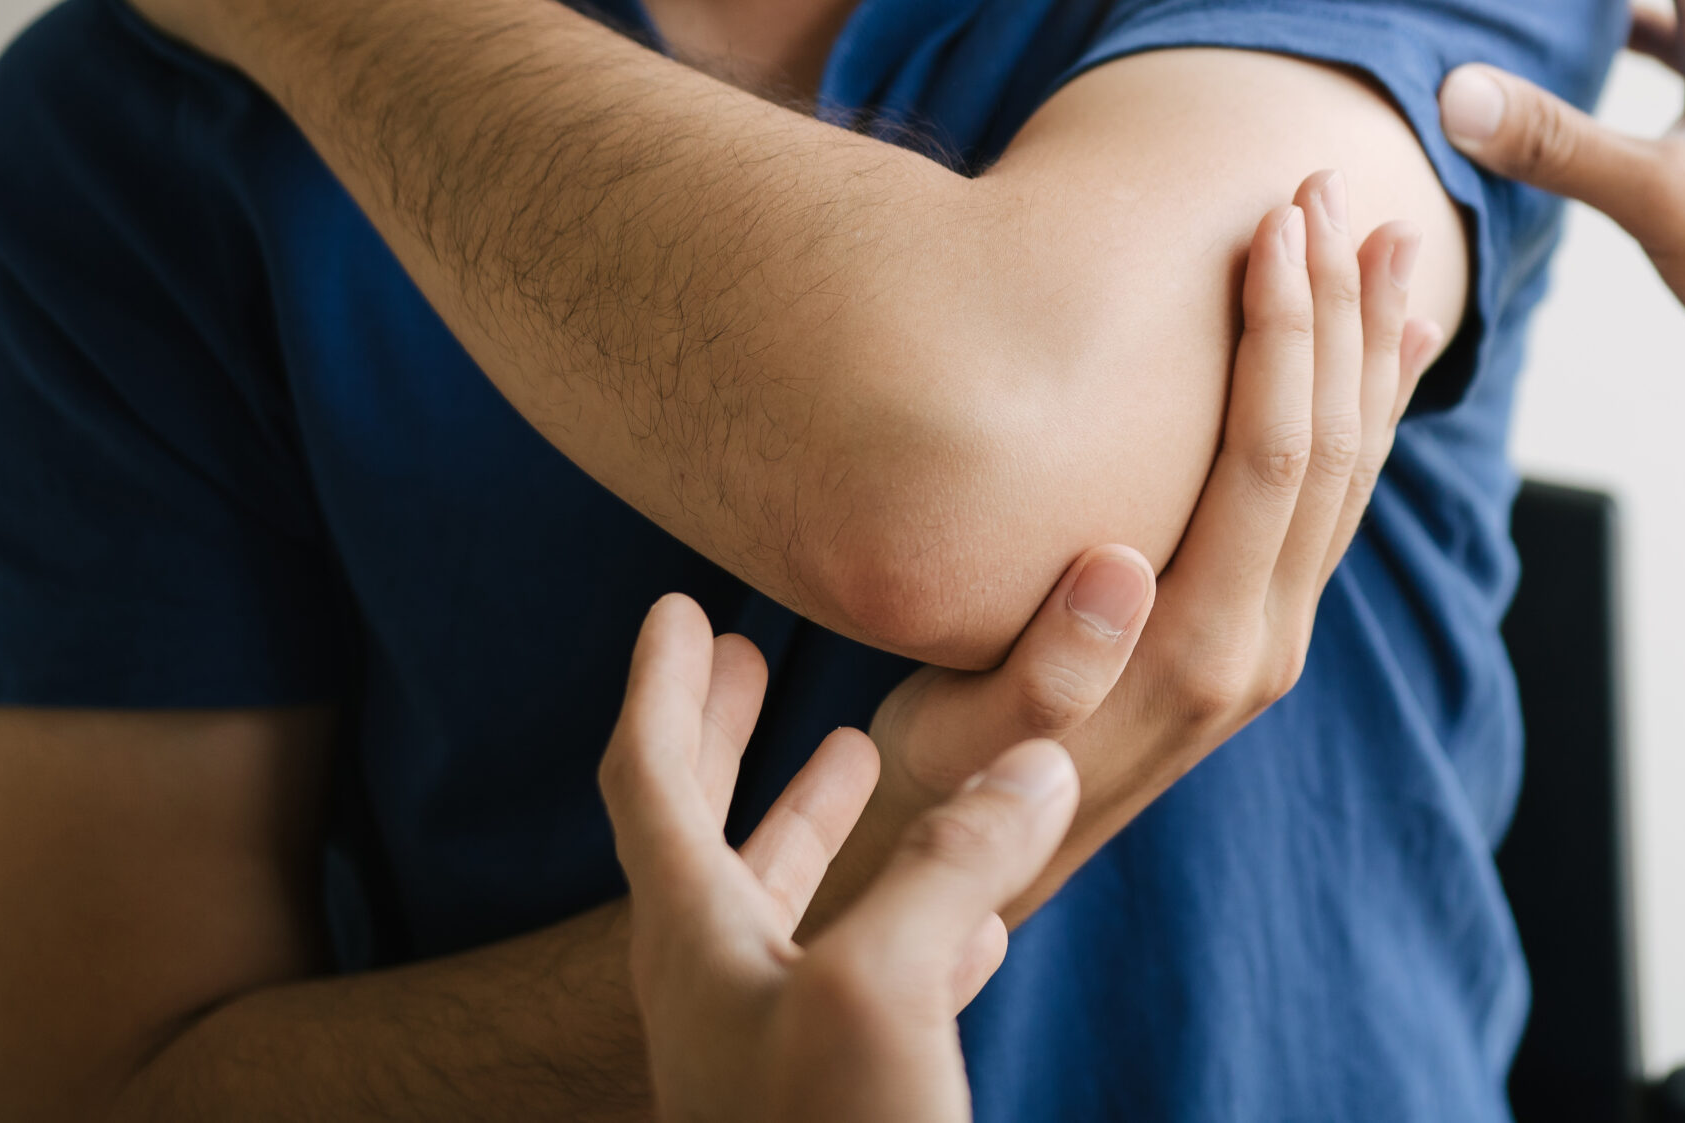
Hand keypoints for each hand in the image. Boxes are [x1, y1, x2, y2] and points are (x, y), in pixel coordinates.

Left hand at [600, 593, 1078, 1122]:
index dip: (664, 690)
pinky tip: (973, 913)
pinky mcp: (840, 1105)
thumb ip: (953, 865)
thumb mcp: (879, 989)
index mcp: (698, 941)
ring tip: (860, 751)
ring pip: (791, 908)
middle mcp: (725, 987)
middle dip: (730, 741)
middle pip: (708, 834)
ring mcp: (778, 1053)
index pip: (647, 782)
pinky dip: (904, 915)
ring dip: (817, 823)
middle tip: (747, 658)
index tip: (677, 610)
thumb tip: (1037, 765)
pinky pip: (863, 981)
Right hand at [805, 170, 1444, 933]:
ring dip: (1366, 351)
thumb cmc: (936, 792)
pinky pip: (1330, 508)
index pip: (1268, 462)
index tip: (1276, 218)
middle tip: (1332, 186)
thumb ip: (1044, 670)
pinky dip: (1360, 417)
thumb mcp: (956, 743)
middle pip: (1331, 451)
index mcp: (1196, 653)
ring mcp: (1267, 645)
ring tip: (1387, 241)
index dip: (1281, 332)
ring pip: (1349, 473)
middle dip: (1337, 309)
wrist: (965, 879)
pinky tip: (1377, 358)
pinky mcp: (1252, 638)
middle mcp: (1257, 648)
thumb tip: (1119, 566)